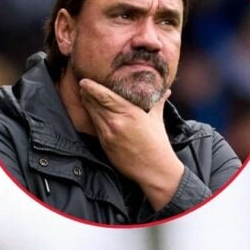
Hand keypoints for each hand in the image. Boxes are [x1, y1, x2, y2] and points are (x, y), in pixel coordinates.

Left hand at [78, 79, 184, 210]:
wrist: (154, 169)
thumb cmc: (158, 143)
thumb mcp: (157, 119)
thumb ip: (157, 102)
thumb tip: (166, 90)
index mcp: (131, 113)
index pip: (105, 96)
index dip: (92, 87)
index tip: (85, 81)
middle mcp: (116, 122)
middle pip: (94, 103)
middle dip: (87, 94)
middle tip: (82, 85)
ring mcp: (108, 134)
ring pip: (92, 114)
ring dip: (87, 104)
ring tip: (84, 95)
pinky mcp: (105, 144)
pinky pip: (95, 126)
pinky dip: (92, 117)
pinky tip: (91, 112)